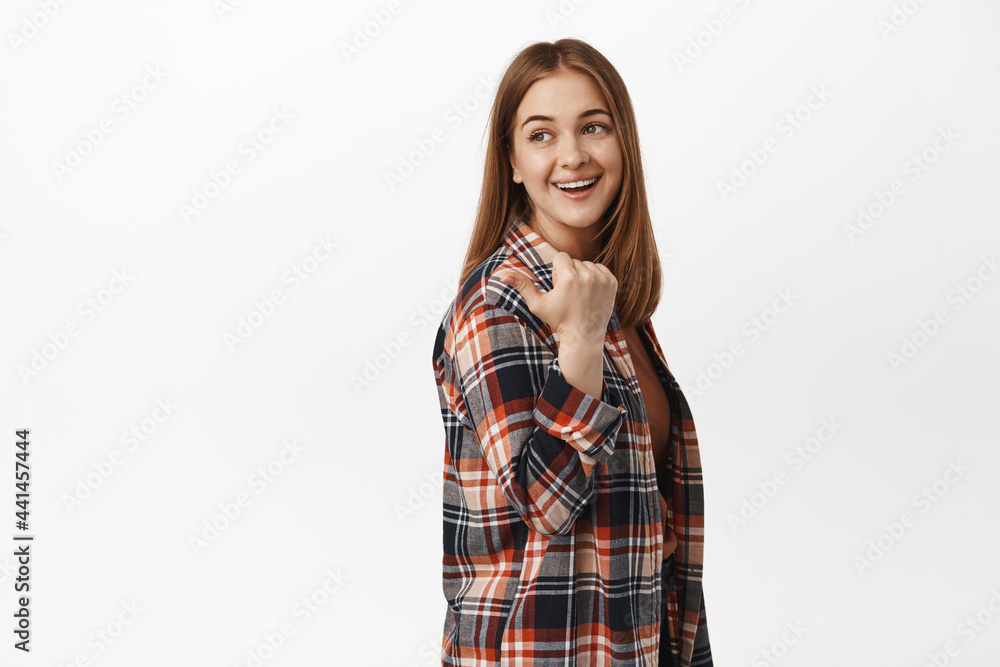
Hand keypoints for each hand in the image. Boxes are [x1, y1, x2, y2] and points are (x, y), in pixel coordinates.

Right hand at [499, 252, 616, 349]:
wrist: (583, 334)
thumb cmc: (558, 320)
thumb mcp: (537, 304)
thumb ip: (522, 286)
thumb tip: (503, 275)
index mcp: (569, 277)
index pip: (561, 257)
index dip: (557, 271)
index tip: (559, 287)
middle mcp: (587, 275)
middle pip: (574, 261)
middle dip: (569, 273)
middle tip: (569, 294)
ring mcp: (602, 279)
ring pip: (587, 264)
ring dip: (582, 275)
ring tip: (580, 294)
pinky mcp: (612, 282)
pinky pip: (600, 269)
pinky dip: (595, 277)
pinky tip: (590, 293)